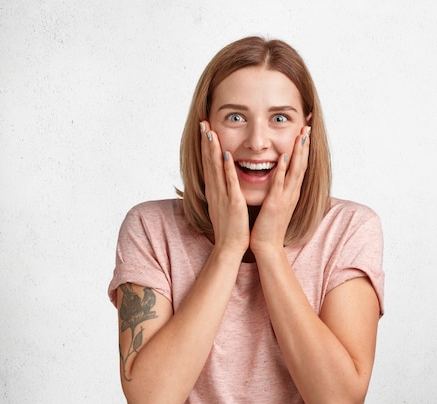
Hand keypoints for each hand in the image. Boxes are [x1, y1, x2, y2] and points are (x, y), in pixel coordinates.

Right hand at [200, 121, 249, 255]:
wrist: (229, 247)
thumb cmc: (230, 228)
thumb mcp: (224, 205)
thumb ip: (224, 191)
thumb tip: (223, 180)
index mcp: (215, 190)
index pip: (209, 164)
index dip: (206, 146)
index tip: (204, 130)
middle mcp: (216, 190)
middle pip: (208, 162)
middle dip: (205, 141)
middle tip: (202, 122)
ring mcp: (223, 195)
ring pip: (215, 168)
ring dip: (212, 150)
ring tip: (210, 132)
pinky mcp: (233, 203)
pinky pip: (230, 183)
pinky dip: (227, 169)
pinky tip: (226, 155)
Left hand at [250, 126, 310, 253]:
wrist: (267, 246)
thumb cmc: (268, 226)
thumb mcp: (276, 203)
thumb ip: (279, 190)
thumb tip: (277, 178)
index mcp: (291, 192)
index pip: (299, 166)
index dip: (303, 149)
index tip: (305, 132)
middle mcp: (292, 192)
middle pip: (301, 164)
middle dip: (304, 145)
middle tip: (307, 126)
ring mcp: (285, 198)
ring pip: (294, 171)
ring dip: (297, 152)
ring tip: (301, 135)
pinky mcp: (275, 203)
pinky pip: (279, 183)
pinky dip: (282, 170)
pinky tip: (283, 157)